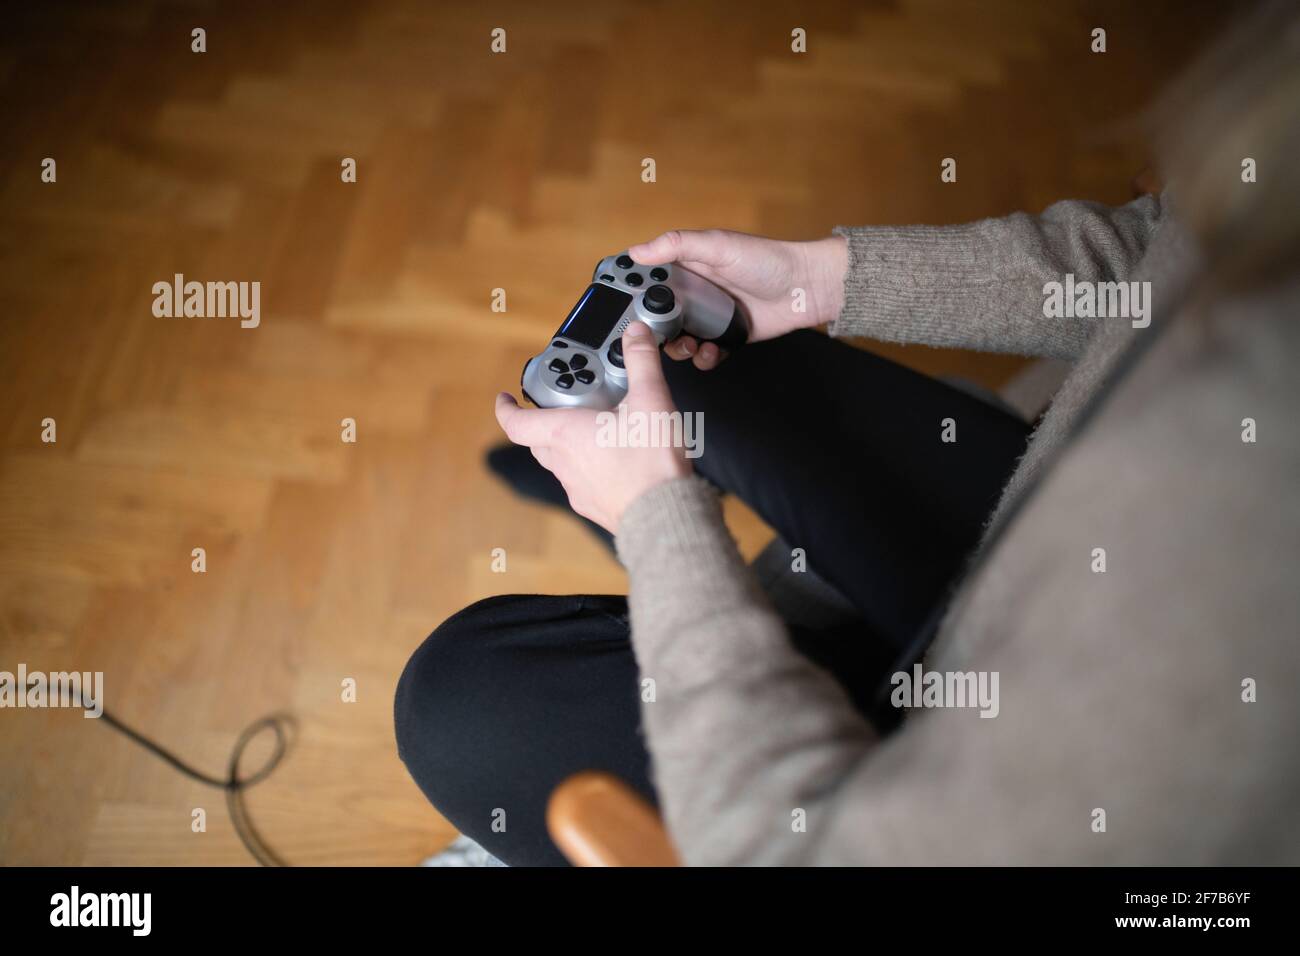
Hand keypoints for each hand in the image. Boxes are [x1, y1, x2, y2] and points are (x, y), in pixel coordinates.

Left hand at [495, 322, 691, 533]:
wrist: (666, 516)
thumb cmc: (652, 463)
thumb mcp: (651, 400)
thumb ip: (641, 361)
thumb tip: (636, 332)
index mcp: (564, 435)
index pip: (516, 423)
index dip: (506, 409)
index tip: (505, 398)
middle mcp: (563, 463)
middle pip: (538, 440)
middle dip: (544, 421)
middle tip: (565, 406)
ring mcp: (577, 489)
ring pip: (560, 462)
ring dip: (569, 445)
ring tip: (598, 430)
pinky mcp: (594, 506)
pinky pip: (581, 482)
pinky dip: (589, 468)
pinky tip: (616, 460)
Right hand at [626, 229, 847, 369]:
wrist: (806, 288)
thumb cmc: (766, 259)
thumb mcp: (718, 246)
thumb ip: (677, 245)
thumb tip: (638, 250)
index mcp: (688, 266)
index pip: (651, 280)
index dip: (635, 294)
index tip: (625, 307)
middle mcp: (696, 293)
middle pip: (661, 316)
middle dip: (656, 330)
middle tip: (657, 336)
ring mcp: (712, 317)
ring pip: (681, 339)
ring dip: (679, 348)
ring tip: (688, 346)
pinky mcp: (728, 338)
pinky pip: (706, 354)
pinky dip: (704, 358)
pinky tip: (711, 352)